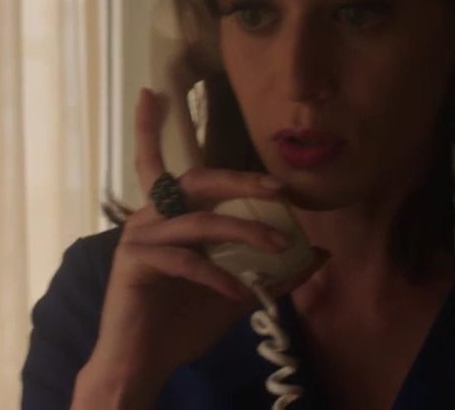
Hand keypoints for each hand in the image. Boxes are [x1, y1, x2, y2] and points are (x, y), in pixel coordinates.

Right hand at [73, 89, 326, 407]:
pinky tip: (242, 292)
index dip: (147, 127)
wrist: (144, 363)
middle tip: (276, 185)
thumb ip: (271, 270)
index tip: (152, 91)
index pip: (154, 163)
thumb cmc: (180, 324)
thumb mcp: (235, 293)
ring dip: (244, 231)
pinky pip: (186, 260)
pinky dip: (219, 275)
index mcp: (164, 217)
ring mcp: (138, 239)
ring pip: (199, 221)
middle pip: (194, 182)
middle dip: (238, 179)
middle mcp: (148, 219)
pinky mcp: (135, 264)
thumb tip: (320, 254)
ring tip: (280, 245)